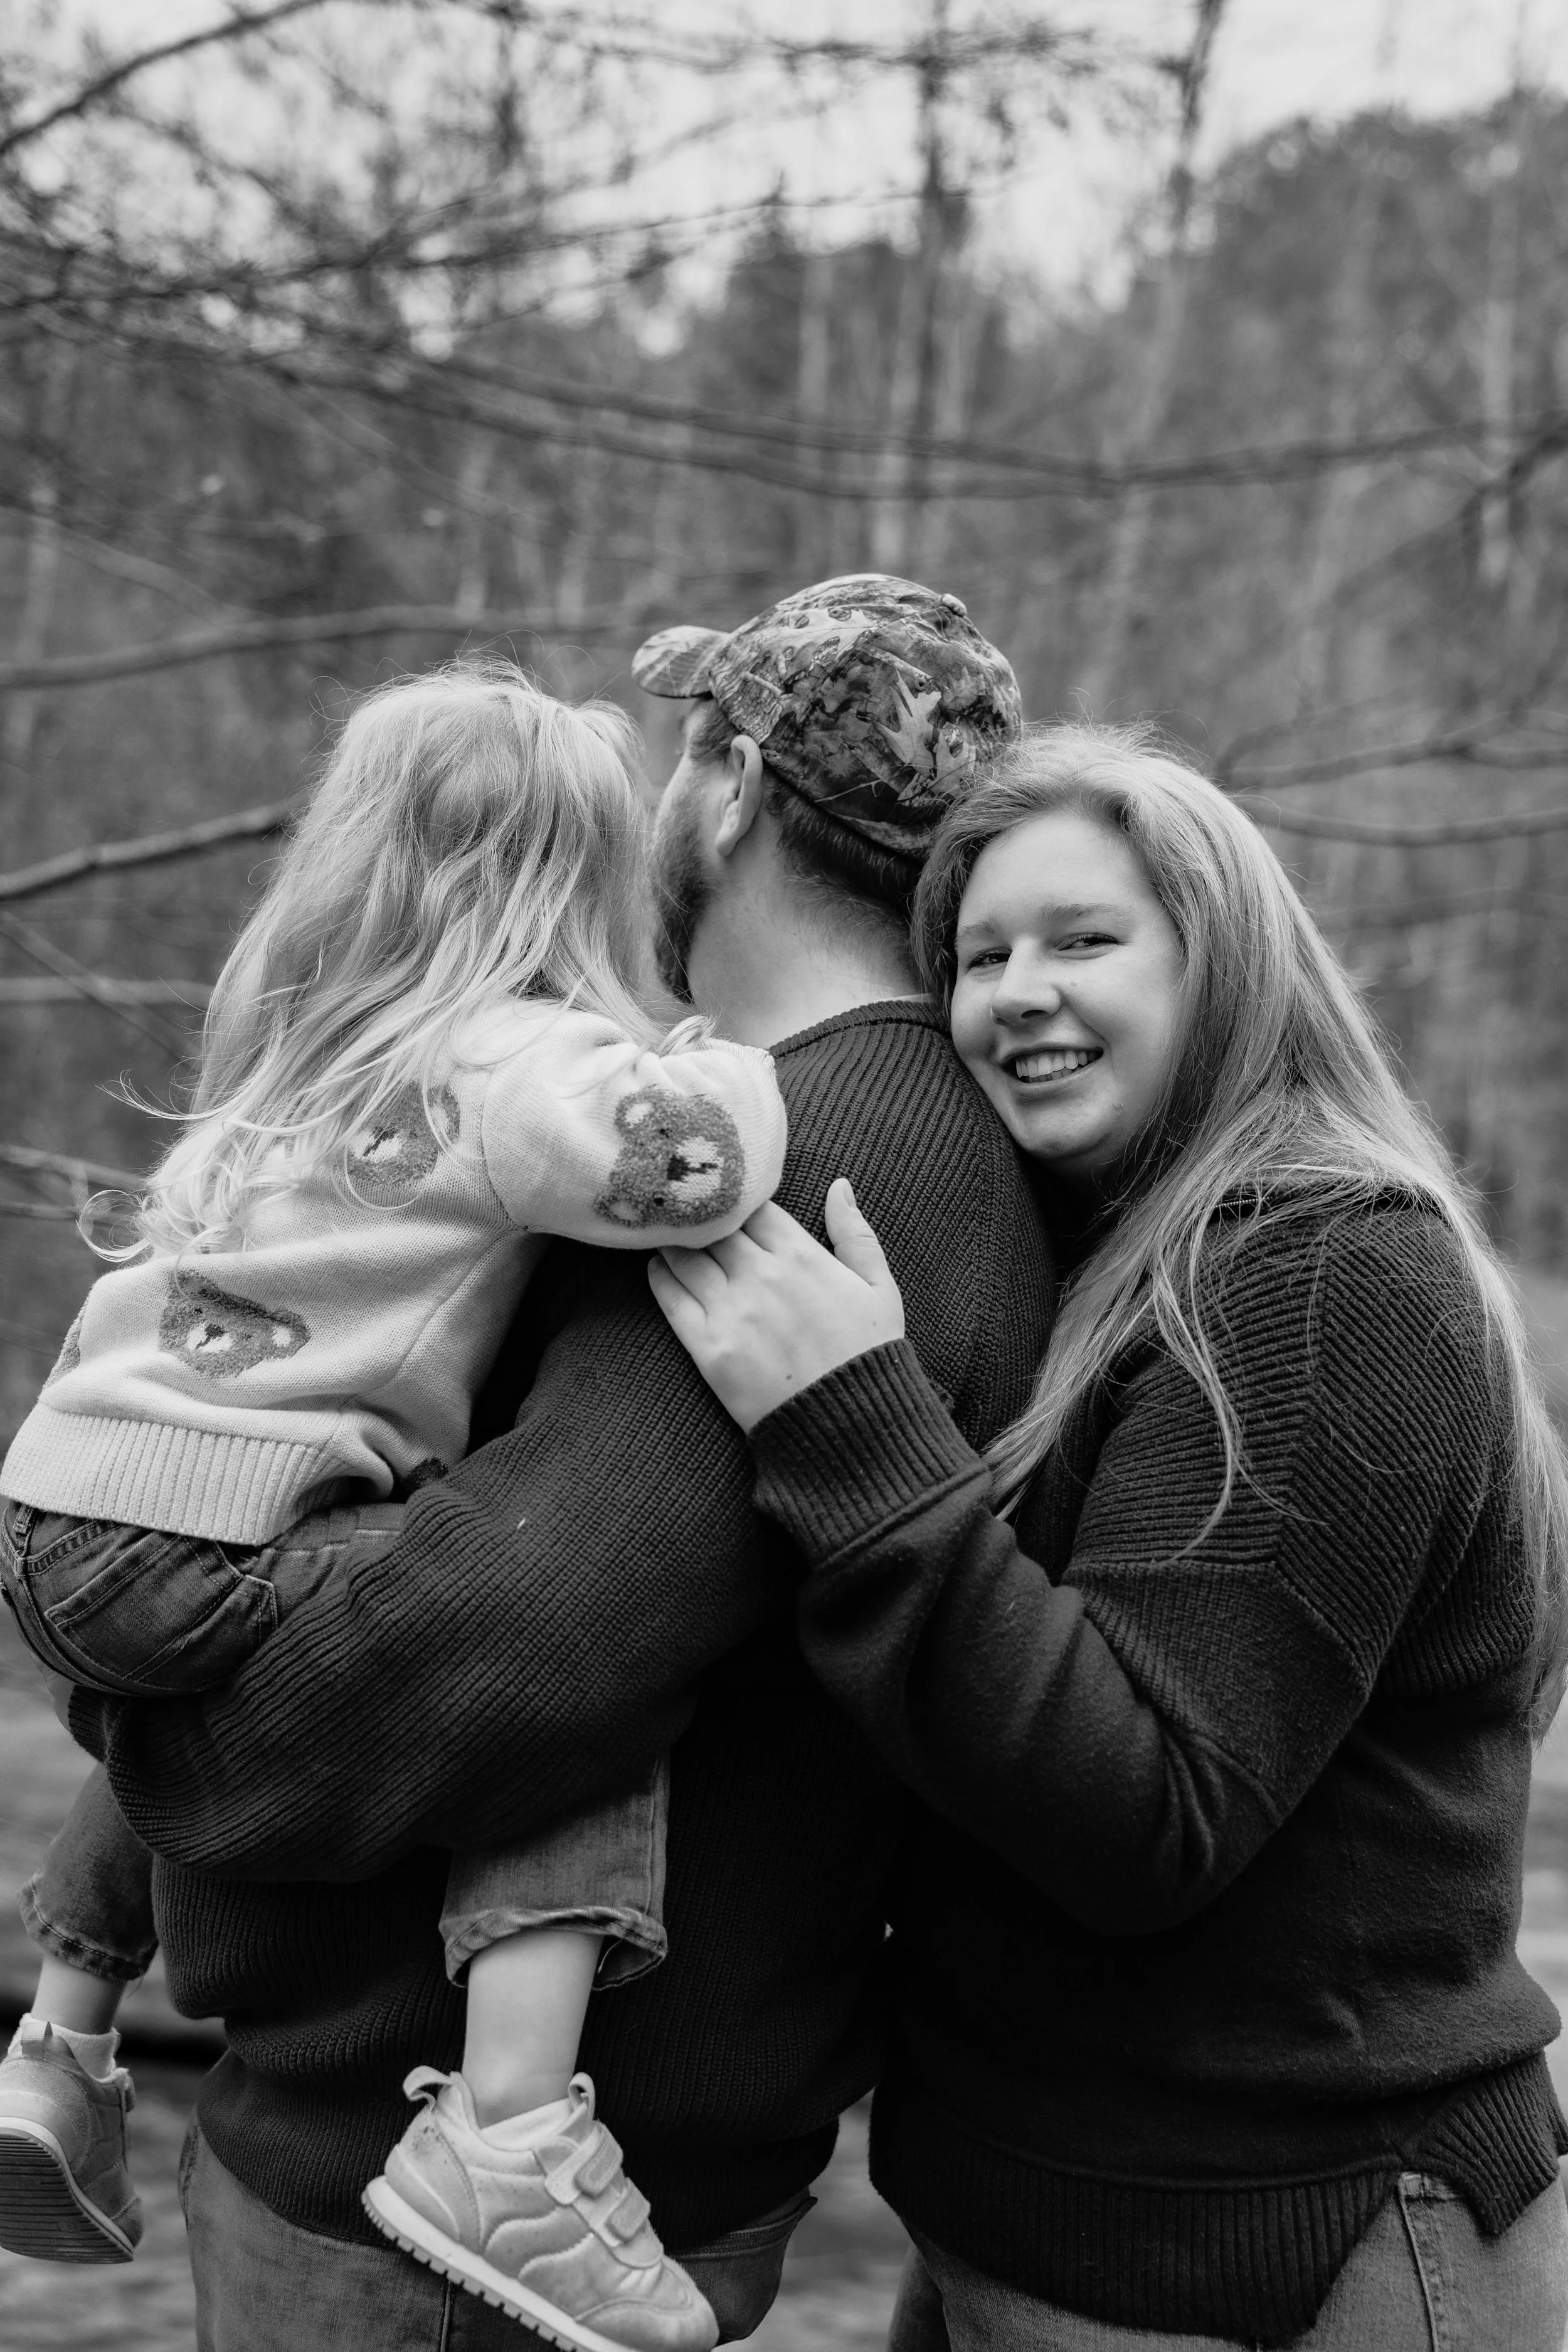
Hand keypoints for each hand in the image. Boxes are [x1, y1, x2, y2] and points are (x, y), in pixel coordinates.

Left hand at [648, 1178, 905, 1431]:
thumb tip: (839, 1185)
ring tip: (667, 1235)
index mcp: (803, 1256)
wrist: (851, 1429)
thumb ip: (856, 1233)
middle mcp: (761, 1276)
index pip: (752, 1207)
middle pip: (714, 1227)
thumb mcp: (880, 1289)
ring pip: (686, 1257)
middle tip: (687, 1212)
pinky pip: (672, 1300)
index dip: (738, 1200)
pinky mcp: (709, 1348)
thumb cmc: (869, 1356)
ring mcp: (731, 1311)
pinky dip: (661, 1277)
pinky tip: (659, 1268)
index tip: (729, 1200)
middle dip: (701, 1217)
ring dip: (675, 1242)